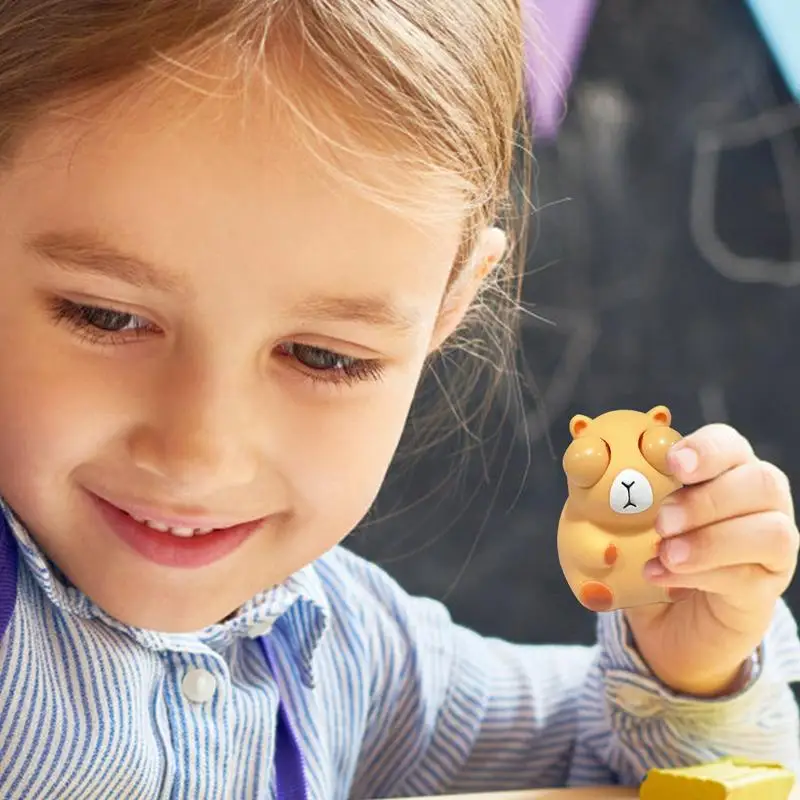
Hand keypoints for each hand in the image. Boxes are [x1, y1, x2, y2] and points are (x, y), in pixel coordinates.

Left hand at [624, 424, 798, 696]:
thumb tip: (581, 449)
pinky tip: (664, 578)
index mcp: (724, 469)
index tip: (673, 464)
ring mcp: (771, 545)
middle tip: (661, 521)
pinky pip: (750, 576)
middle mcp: (759, 501)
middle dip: (706, 500)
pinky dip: (704, 576)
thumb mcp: (622, 517)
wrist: (672, 620)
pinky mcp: (765, 587)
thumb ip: (608, 487)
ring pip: (770, 531)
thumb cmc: (652, 550)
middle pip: (762, 482)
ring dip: (712, 541)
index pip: (729, 444)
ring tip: (665, 554)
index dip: (705, 449)